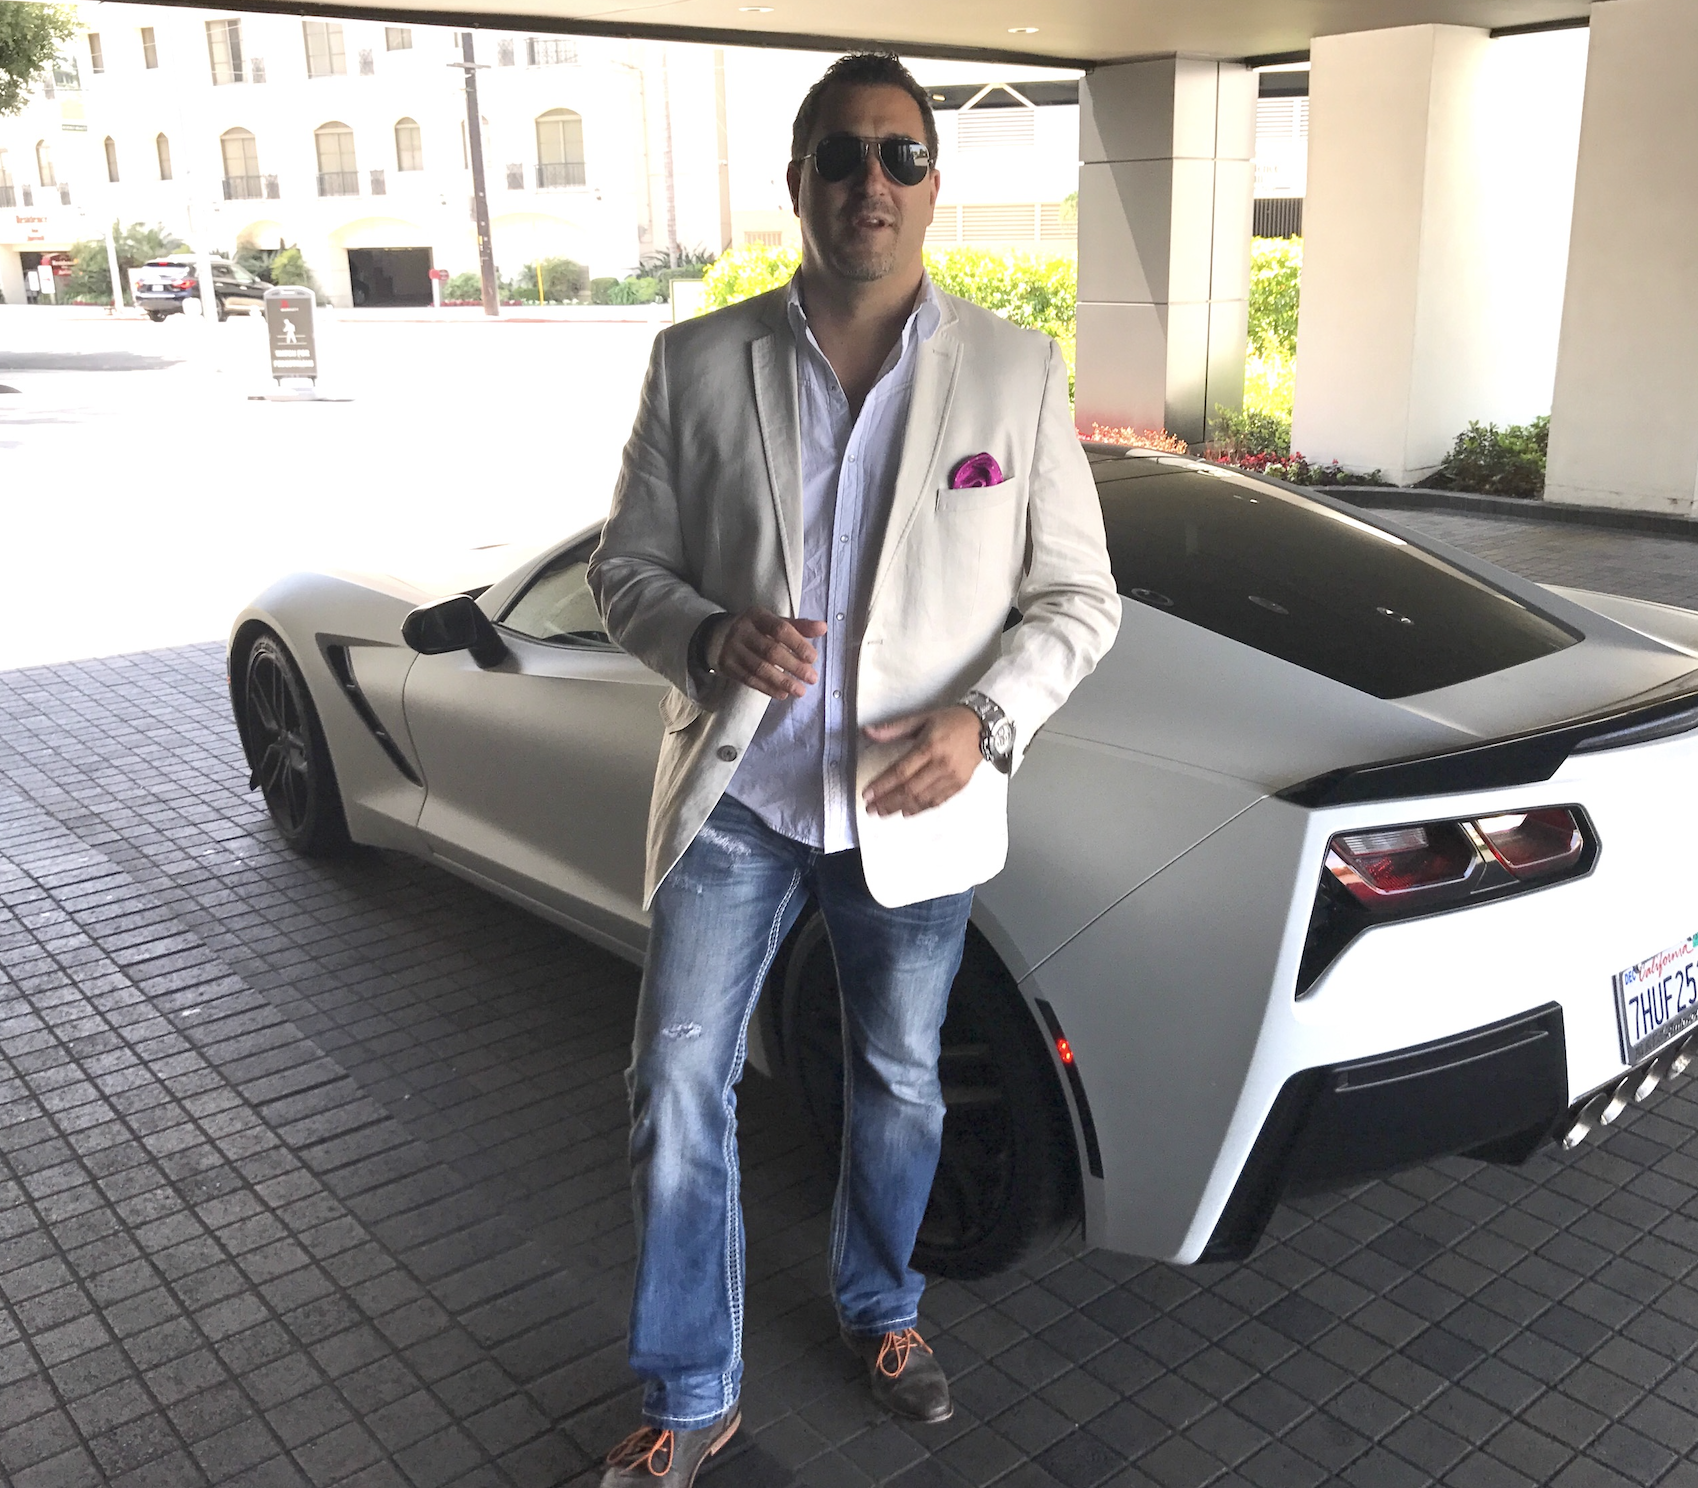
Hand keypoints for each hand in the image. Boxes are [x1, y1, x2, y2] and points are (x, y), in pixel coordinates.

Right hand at [712, 607, 828, 699]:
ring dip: (783, 681)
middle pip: (771, 651)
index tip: (813, 658)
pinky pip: (750, 679)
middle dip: (794, 666)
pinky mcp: (727, 666)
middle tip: (812, 678)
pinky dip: (768, 688)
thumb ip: (798, 626)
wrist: (716, 636)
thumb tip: (823, 627)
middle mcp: (742, 631)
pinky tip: (783, 694)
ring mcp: (732, 649)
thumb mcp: (772, 621)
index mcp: (757, 616)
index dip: (798, 643)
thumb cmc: (755, 629)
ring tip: (801, 690)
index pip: (780, 629)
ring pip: (760, 668)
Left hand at [861, 705, 982, 816]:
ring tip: (882, 812)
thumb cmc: (950, 721)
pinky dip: (920, 809)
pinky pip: (937, 801)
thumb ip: (893, 728)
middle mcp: (941, 764)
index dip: (882, 785)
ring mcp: (952, 777)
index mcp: (930, 746)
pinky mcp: (960, 785)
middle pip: (910, 789)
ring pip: (922, 799)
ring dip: (900, 808)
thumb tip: (867, 731)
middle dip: (887, 802)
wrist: (984, 726)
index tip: (867, 794)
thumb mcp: (921, 718)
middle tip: (870, 809)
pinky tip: (905, 812)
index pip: (901, 771)